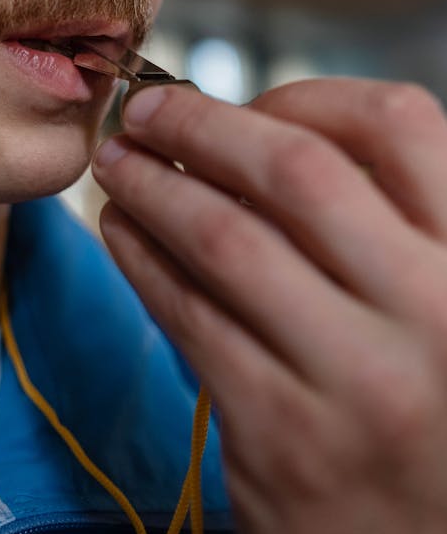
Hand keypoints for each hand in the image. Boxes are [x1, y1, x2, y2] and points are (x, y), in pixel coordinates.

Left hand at [92, 77, 446, 533]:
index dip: (309, 95)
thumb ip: (386, 229)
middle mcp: (434, 314)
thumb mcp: (439, 314)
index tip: (250, 98)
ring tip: (118, 165)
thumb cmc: (426, 422)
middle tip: (144, 109)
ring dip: (154, 185)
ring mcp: (358, 381)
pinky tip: (122, 231)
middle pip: (295, 170)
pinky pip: (190, 316)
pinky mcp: (282, 438)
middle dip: (202, 124)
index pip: (401, 124)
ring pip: (225, 238)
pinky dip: (142, 258)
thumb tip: (268, 133)